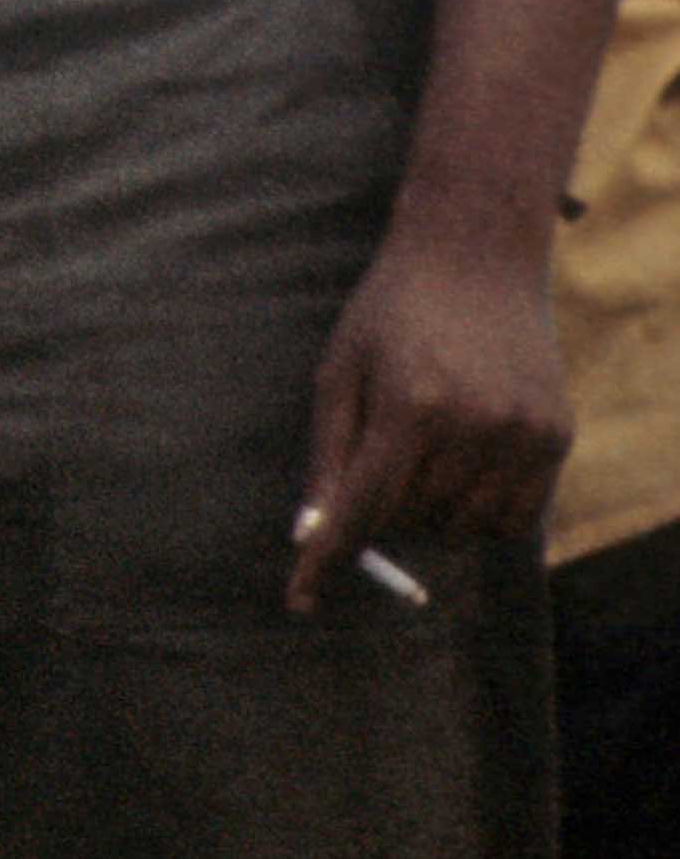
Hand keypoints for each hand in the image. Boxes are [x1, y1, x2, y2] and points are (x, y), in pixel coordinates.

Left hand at [285, 223, 570, 611]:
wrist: (476, 257)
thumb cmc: (391, 313)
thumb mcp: (340, 372)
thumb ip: (329, 457)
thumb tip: (314, 533)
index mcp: (410, 406)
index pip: (363, 509)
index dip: (327, 561)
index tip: (301, 601)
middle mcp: (474, 425)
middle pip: (412, 520)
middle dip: (381, 513)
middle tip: (378, 465)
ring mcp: (524, 434)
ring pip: (464, 527)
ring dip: (433, 513)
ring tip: (423, 452)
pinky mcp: (557, 437)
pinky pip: (514, 516)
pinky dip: (481, 511)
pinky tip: (465, 462)